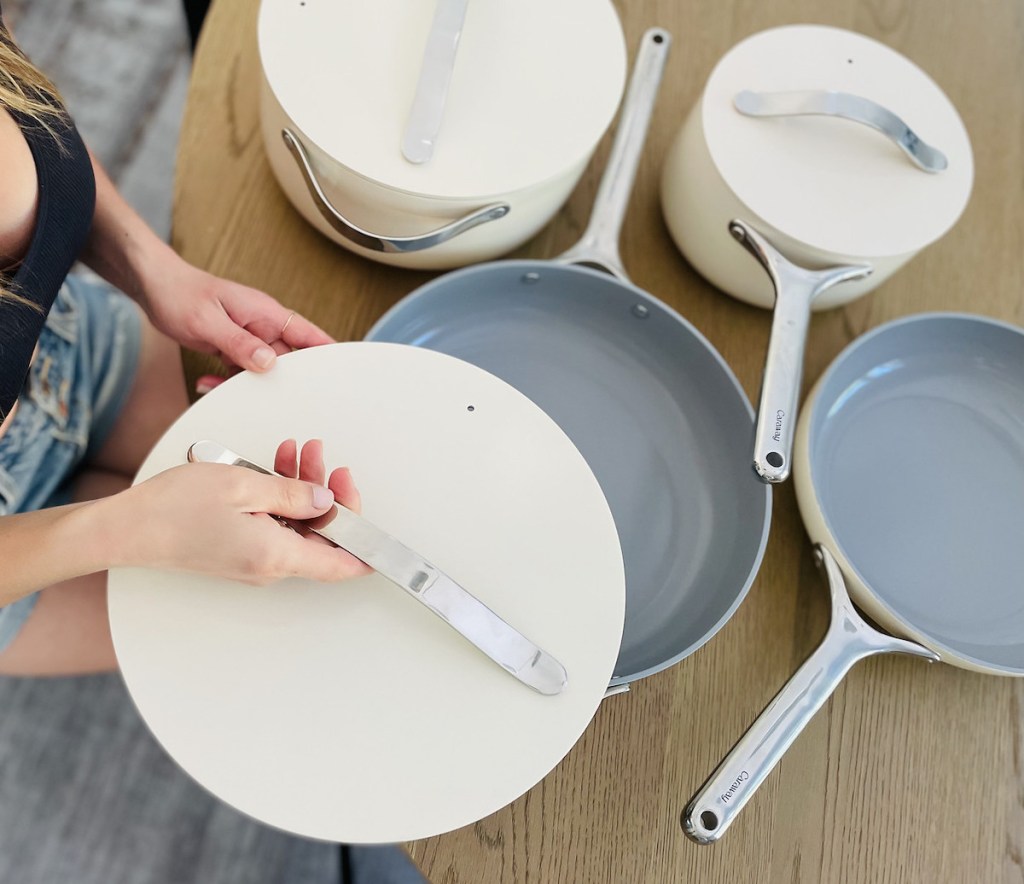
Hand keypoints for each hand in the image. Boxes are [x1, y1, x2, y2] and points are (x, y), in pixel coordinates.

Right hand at [109, 439, 371, 584]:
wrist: (127, 528)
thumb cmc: (173, 509)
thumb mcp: (244, 485)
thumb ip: (293, 494)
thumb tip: (325, 500)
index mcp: (277, 556)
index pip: (343, 563)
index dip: (365, 539)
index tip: (366, 507)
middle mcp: (270, 566)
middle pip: (323, 537)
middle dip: (329, 493)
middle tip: (322, 457)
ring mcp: (255, 561)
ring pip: (299, 526)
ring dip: (303, 487)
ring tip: (296, 452)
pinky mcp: (242, 551)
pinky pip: (276, 525)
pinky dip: (281, 496)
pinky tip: (275, 467)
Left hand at [138, 256, 332, 373]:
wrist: (153, 285)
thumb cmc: (180, 293)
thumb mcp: (208, 322)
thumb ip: (239, 343)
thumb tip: (269, 363)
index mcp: (266, 313)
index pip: (308, 334)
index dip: (327, 352)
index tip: (341, 371)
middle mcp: (261, 326)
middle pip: (287, 359)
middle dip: (281, 380)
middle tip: (274, 399)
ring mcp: (248, 337)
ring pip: (262, 369)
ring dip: (244, 383)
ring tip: (221, 387)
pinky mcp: (232, 346)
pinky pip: (238, 370)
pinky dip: (224, 380)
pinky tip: (207, 381)